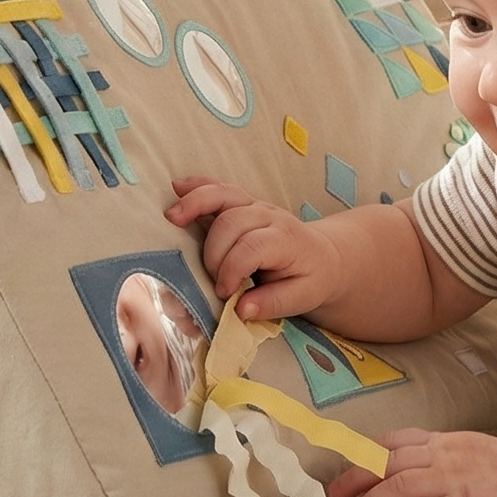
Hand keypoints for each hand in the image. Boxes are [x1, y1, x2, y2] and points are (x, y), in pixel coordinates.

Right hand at [166, 177, 339, 321]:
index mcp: (286, 240)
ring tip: (172, 218)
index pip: (252, 247)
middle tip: (212, 281)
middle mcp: (269, 216)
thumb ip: (274, 304)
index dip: (231, 270)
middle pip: (231, 223)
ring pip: (224, 196)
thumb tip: (240, 310)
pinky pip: (219, 188)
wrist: (323, 256)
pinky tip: (178, 188)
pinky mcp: (242, 203)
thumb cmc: (311, 278)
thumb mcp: (304, 297)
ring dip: (195, 204)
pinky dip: (198, 186)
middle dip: (213, 254)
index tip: (224, 294)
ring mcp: (255, 206)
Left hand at [327, 428, 496, 496]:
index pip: (391, 442)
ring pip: (397, 488)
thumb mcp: (467, 450)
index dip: (360, 457)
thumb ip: (436, 456)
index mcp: (441, 442)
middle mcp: (441, 456)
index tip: (341, 474)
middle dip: (352, 482)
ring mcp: (452, 480)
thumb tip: (403, 471)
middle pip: (384, 464)